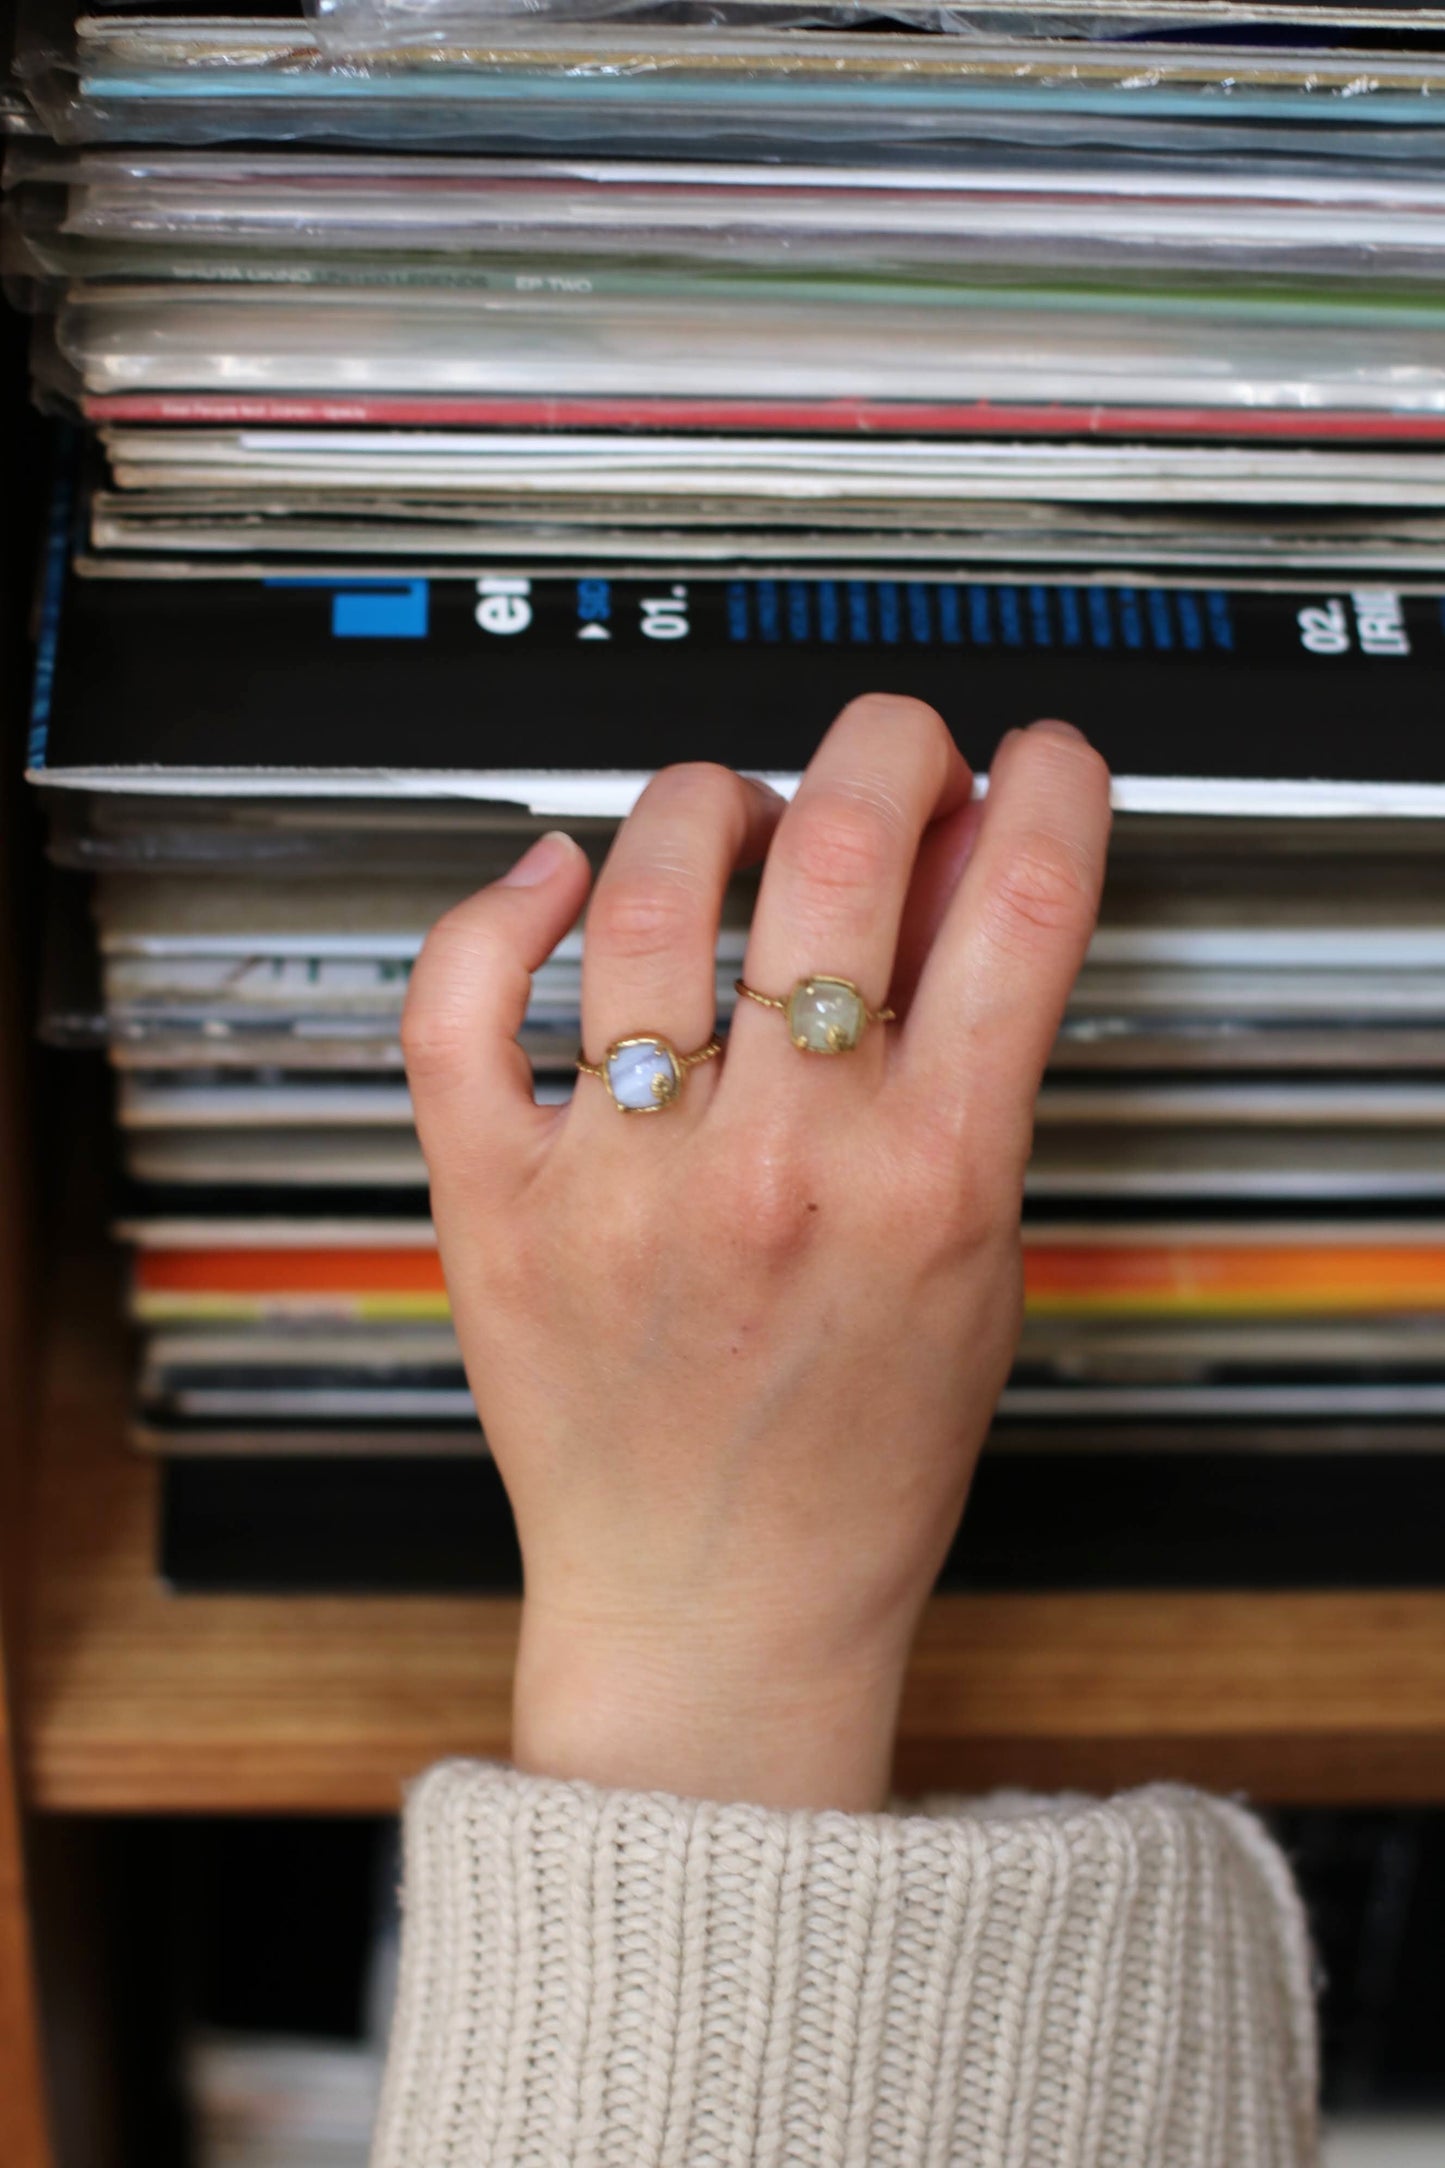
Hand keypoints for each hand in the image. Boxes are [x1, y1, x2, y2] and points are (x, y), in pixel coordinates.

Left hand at [403, 699, 1109, 1810]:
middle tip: (886, 749)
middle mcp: (778, 1164)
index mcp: (931, 1180)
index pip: (1018, 902)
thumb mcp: (979, 1255)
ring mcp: (627, 1179)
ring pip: (647, 885)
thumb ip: (979, 1056)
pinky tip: (554, 873)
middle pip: (840, 847)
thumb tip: (964, 869)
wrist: (721, 1607)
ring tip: (731, 818)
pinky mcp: (499, 1203)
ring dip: (706, 802)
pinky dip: (500, 902)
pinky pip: (461, 1001)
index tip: (1028, 758)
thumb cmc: (860, 1458)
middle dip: (884, 743)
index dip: (1038, 782)